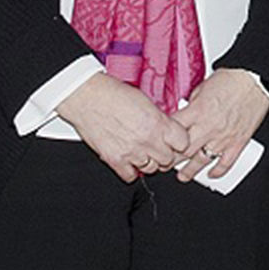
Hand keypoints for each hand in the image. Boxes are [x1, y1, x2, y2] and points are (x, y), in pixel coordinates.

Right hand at [54, 71, 189, 181]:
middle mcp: (147, 140)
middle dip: (165, 153)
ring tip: (141, 150)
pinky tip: (128, 160)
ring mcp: (131, 152)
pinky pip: (130, 176)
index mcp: (157, 123)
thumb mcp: (144, 100)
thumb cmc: (111, 93)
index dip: (179, 142)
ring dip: (148, 161)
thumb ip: (158, 118)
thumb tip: (166, 127)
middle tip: (158, 146)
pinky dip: (130, 170)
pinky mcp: (115, 160)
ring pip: (151, 169)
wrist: (85, 97)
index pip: (183, 143)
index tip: (175, 141)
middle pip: (168, 160)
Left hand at [168, 69, 268, 181]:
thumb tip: (186, 111)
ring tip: (183, 176)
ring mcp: (223, 138)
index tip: (159, 143)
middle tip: (165, 164)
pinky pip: (225, 162)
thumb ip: (192, 103)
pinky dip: (217, 171)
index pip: (173, 130)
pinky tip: (211, 173)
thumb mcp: (203, 87)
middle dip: (171, 160)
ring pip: (201, 160)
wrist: (256, 81)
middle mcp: (208, 127)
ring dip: (189, 171)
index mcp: (197, 111)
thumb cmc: (233, 79)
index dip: (163, 139)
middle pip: (183, 150)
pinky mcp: (238, 143)